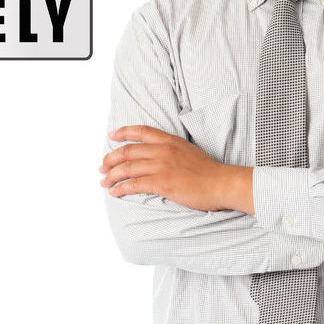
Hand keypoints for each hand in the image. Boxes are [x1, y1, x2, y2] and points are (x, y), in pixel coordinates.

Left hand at [99, 125, 245, 211]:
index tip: (111, 135)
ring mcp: (161, 166)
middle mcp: (163, 150)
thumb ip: (171, 150)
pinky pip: (134, 184)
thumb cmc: (208, 171)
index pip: (141, 131)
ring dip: (111, 175)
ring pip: (127, 168)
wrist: (221, 183)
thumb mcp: (188, 151)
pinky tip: (114, 192)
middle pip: (128, 151)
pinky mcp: (162, 182)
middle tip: (102, 166)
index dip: (123, 132)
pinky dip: (121, 188)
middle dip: (111, 158)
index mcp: (170, 140)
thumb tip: (156, 156)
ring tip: (103, 181)